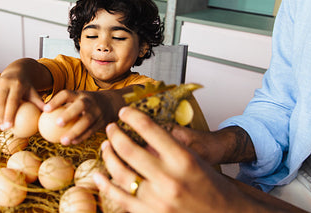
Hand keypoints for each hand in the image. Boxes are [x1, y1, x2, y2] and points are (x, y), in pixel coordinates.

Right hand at [0, 71, 44, 129]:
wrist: (16, 73)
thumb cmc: (26, 87)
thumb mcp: (33, 93)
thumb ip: (39, 102)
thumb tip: (48, 113)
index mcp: (17, 84)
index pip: (12, 102)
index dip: (8, 115)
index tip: (8, 128)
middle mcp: (4, 82)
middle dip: (0, 118)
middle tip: (4, 128)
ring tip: (1, 119)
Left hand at [44, 90, 116, 144]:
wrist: (110, 103)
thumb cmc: (84, 102)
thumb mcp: (76, 98)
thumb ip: (61, 104)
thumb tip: (38, 113)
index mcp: (78, 94)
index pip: (66, 94)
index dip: (56, 101)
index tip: (45, 109)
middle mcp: (88, 101)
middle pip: (80, 106)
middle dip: (69, 114)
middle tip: (57, 124)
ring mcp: (97, 111)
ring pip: (87, 121)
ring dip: (75, 131)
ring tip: (63, 141)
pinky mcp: (102, 122)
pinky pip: (92, 130)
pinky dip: (82, 137)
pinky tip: (73, 142)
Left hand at [93, 107, 261, 212]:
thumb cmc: (212, 185)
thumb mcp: (194, 159)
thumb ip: (167, 147)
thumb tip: (140, 137)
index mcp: (183, 159)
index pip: (149, 129)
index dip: (132, 116)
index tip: (123, 111)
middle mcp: (169, 179)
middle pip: (129, 149)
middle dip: (115, 134)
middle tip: (110, 127)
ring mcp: (157, 200)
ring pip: (120, 172)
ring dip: (109, 156)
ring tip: (106, 146)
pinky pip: (120, 198)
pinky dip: (106, 185)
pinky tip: (98, 175)